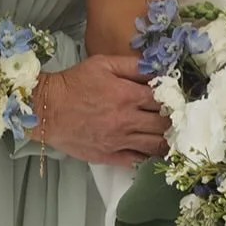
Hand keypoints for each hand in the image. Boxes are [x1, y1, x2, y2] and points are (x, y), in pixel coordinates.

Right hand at [36, 53, 168, 165]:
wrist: (46, 109)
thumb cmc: (75, 83)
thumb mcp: (104, 64)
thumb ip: (133, 65)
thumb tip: (158, 68)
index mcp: (128, 95)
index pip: (164, 99)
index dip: (174, 98)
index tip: (178, 98)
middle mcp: (127, 120)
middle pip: (164, 124)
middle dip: (174, 120)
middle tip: (178, 117)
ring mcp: (119, 141)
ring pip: (155, 146)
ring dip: (167, 141)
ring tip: (173, 136)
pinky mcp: (109, 156)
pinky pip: (137, 161)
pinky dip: (149, 157)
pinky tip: (155, 152)